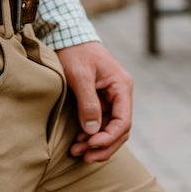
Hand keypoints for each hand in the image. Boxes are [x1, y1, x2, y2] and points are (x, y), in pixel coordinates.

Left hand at [55, 41, 132, 162]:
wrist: (67, 35)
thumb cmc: (74, 51)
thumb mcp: (80, 75)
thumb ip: (88, 102)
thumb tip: (93, 130)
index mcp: (121, 86)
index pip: (123, 121)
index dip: (109, 137)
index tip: (92, 144)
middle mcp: (120, 94)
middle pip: (119, 130)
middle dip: (103, 146)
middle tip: (84, 156)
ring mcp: (110, 98)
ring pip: (109, 129)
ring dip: (95, 143)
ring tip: (77, 152)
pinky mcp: (99, 101)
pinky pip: (100, 123)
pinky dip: (90, 135)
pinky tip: (78, 141)